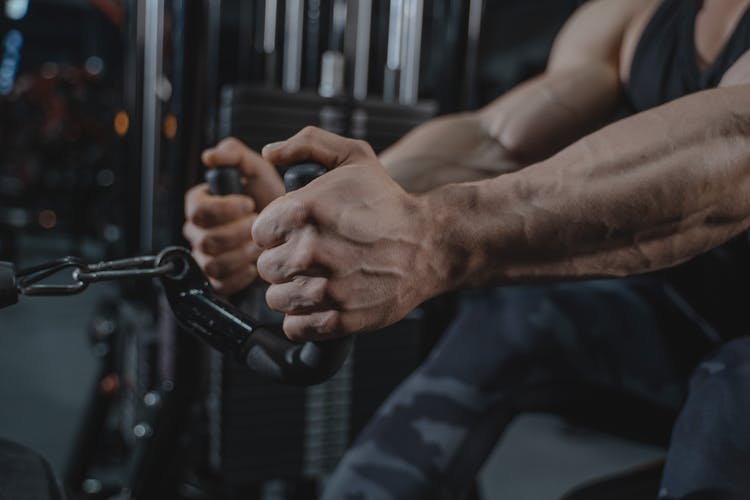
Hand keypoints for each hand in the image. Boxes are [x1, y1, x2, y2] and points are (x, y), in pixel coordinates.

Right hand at [183, 137, 284, 294]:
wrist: (288, 227)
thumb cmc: (269, 196)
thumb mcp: (255, 167)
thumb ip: (233, 153)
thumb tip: (210, 156)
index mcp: (199, 203)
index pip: (197, 210)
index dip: (225, 208)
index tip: (249, 203)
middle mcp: (197, 232)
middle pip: (206, 240)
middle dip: (239, 233)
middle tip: (260, 225)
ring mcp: (205, 257)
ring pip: (213, 264)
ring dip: (242, 254)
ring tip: (260, 244)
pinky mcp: (217, 280)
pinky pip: (221, 284)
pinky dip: (242, 275)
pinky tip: (255, 262)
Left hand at [253, 127, 440, 340]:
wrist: (430, 243)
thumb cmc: (389, 202)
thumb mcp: (353, 156)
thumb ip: (307, 143)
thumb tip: (269, 154)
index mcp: (305, 209)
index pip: (258, 232)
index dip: (276, 231)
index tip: (296, 232)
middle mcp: (311, 250)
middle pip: (265, 267)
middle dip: (282, 261)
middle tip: (307, 256)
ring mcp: (327, 288)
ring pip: (275, 299)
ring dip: (290, 291)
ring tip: (314, 279)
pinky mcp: (341, 318)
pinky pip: (295, 327)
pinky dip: (302, 319)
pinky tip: (320, 302)